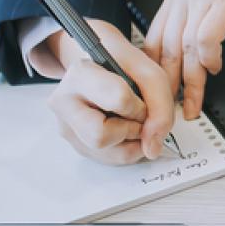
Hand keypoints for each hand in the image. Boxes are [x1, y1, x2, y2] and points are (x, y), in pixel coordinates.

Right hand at [49, 20, 176, 164]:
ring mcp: (65, 125)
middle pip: (100, 136)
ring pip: (103, 153)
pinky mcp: (74, 142)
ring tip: (132, 121)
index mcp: (80, 74)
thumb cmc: (124, 66)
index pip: (117, 100)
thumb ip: (161, 108)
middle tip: (137, 116)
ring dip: (131, 142)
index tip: (142, 101)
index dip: (139, 106)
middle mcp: (63, 102)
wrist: (103, 65)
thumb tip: (152, 149)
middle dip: (130, 130)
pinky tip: (126, 131)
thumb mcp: (152, 74)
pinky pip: (105, 159)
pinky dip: (125, 150)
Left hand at [144, 0, 224, 120]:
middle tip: (171, 109)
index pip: (154, 40)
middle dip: (168, 85)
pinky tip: (216, 68)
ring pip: (185, 49)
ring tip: (195, 101)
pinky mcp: (223, 2)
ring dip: (190, 81)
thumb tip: (191, 52)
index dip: (155, 71)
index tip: (160, 93)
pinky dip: (209, 59)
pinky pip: (207, 39)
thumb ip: (197, 17)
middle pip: (166, 49)